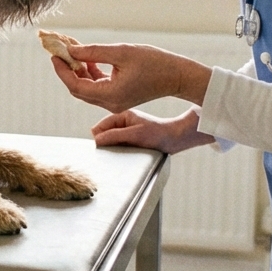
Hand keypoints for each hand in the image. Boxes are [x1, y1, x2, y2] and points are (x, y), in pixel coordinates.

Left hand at [50, 42, 210, 113]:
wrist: (178, 75)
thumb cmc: (155, 63)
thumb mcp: (122, 52)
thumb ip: (94, 52)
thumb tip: (71, 50)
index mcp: (110, 95)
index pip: (76, 86)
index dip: (62, 70)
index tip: (55, 54)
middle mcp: (110, 102)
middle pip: (78, 88)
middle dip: (67, 69)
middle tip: (59, 50)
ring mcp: (115, 101)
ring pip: (87, 87)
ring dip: (78, 69)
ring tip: (70, 49)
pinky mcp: (119, 95)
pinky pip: (98, 85)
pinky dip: (90, 72)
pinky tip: (85, 57)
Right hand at [91, 108, 216, 153]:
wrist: (174, 139)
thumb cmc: (158, 134)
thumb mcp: (135, 134)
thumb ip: (115, 136)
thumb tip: (97, 140)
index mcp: (121, 116)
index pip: (100, 126)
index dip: (99, 137)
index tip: (103, 147)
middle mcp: (121, 123)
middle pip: (103, 135)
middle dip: (106, 143)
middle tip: (117, 150)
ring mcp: (125, 132)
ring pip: (109, 143)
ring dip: (114, 149)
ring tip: (125, 152)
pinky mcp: (129, 141)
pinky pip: (117, 147)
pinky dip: (119, 152)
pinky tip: (127, 154)